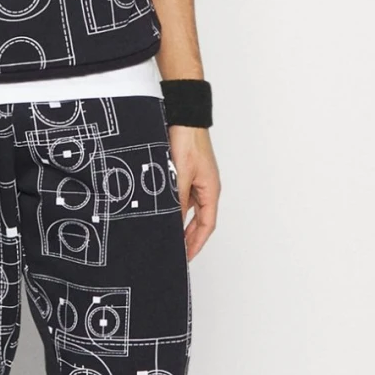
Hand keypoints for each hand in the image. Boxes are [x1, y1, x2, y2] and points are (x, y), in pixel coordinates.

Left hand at [168, 124, 219, 259]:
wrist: (184, 118)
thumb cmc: (189, 142)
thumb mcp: (181, 174)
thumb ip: (177, 199)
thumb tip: (173, 221)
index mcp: (210, 190)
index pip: (207, 225)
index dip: (197, 243)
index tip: (186, 257)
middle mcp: (206, 188)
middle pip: (200, 221)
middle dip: (189, 238)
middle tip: (176, 254)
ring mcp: (196, 181)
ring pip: (190, 210)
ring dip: (180, 224)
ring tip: (168, 238)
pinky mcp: (186, 174)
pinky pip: (182, 198)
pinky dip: (175, 209)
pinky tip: (164, 214)